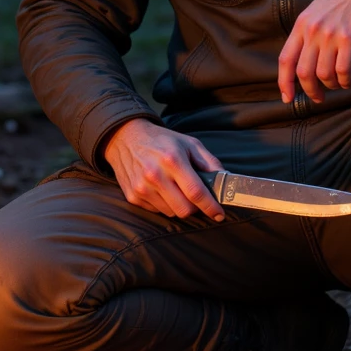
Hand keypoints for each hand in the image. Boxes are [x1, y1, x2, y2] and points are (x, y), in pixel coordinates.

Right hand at [103, 119, 225, 220]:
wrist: (125, 137)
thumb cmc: (161, 140)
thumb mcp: (188, 143)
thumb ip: (209, 161)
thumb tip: (225, 179)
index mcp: (172, 160)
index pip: (196, 192)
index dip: (210, 206)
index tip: (219, 214)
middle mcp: (155, 175)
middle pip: (184, 209)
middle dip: (195, 209)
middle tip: (197, 200)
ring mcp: (142, 188)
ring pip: (171, 213)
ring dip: (179, 206)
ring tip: (176, 189)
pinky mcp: (133, 196)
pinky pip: (157, 211)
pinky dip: (164, 204)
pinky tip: (161, 189)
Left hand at [278, 0, 350, 103]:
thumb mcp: (317, 12)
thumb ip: (309, 34)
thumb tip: (304, 63)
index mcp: (302, 25)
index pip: (285, 59)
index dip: (284, 82)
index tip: (288, 98)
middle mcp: (313, 30)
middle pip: (303, 72)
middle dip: (310, 91)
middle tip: (319, 97)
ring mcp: (330, 34)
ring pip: (323, 74)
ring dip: (331, 85)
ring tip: (338, 83)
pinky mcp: (350, 37)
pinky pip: (343, 70)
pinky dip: (345, 81)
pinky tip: (349, 80)